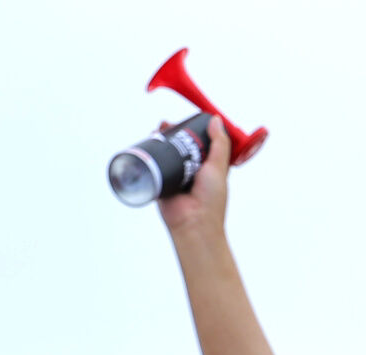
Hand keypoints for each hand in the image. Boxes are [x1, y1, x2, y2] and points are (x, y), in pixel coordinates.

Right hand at [158, 120, 229, 240]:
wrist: (192, 223)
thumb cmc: (211, 200)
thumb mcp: (219, 167)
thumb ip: (220, 144)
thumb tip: (215, 119)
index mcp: (208, 168)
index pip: (199, 144)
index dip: (192, 131)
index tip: (186, 121)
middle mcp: (192, 171)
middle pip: (180, 146)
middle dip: (172, 133)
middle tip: (166, 124)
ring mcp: (176, 177)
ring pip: (165, 153)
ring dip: (159, 140)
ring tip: (156, 131)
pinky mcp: (162, 183)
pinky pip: (153, 166)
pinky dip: (148, 154)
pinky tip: (145, 143)